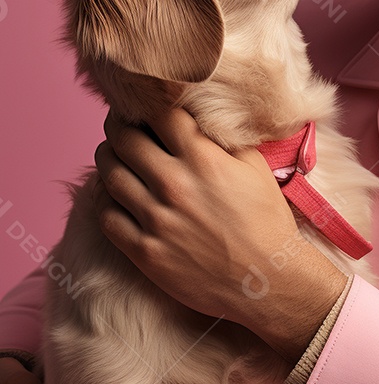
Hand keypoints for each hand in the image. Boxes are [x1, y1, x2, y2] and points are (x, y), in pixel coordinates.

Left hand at [92, 107, 347, 364]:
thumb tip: (197, 117)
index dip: (145, 103)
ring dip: (108, 158)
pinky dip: (106, 200)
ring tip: (114, 155)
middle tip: (121, 126)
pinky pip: (107, 217)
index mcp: (203, 159)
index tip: (142, 104)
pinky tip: (115, 195)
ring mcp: (156, 220)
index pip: (157, 114)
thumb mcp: (255, 168)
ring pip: (109, 175)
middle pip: (123, 139)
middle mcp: (174, 185)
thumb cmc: (267, 222)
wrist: (268, 280)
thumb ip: (223, 139)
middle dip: (118, 126)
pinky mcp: (145, 251)